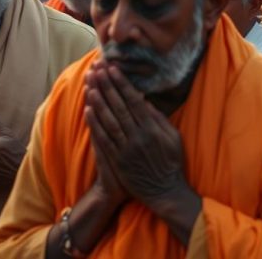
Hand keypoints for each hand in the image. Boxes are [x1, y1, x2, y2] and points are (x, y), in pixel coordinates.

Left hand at [85, 63, 191, 208]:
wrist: (163, 191)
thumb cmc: (171, 162)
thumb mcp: (173, 138)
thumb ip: (159, 119)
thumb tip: (144, 100)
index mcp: (153, 129)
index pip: (134, 101)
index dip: (122, 84)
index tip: (113, 69)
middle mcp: (138, 137)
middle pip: (118, 106)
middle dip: (107, 86)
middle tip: (97, 69)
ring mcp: (125, 149)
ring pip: (108, 120)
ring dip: (98, 101)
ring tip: (89, 84)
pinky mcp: (117, 160)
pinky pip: (103, 138)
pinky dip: (94, 124)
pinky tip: (88, 110)